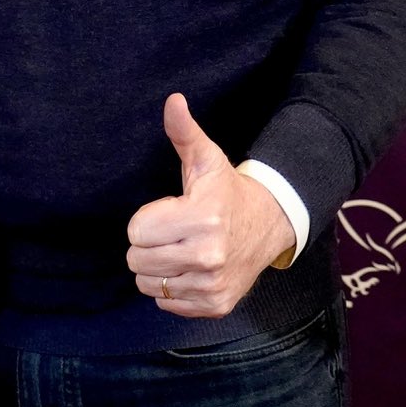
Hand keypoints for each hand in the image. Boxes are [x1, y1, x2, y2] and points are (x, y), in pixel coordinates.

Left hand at [126, 94, 295, 317]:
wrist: (269, 226)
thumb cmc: (227, 191)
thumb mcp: (206, 159)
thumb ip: (184, 132)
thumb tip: (173, 100)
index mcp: (203, 218)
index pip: (136, 231)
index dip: (147, 219)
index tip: (170, 211)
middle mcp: (209, 256)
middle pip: (137, 260)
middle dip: (147, 244)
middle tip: (172, 232)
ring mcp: (213, 285)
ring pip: (147, 283)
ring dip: (157, 267)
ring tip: (180, 249)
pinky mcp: (215, 306)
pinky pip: (165, 301)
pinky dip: (172, 287)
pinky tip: (191, 268)